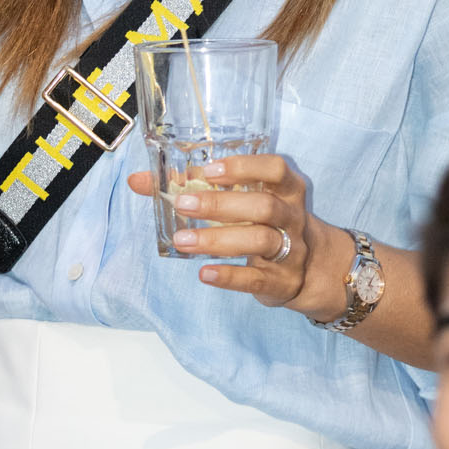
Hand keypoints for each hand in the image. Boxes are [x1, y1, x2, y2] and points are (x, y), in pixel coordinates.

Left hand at [127, 154, 349, 320]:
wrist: (311, 267)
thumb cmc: (264, 221)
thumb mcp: (243, 199)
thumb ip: (194, 187)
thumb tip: (138, 180)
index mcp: (285, 188)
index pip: (275, 169)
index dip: (244, 167)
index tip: (210, 170)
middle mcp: (291, 216)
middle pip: (263, 205)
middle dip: (221, 204)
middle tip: (183, 204)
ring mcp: (290, 251)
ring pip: (260, 240)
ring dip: (219, 240)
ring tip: (183, 241)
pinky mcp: (281, 282)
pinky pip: (257, 279)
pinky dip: (230, 277)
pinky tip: (204, 273)